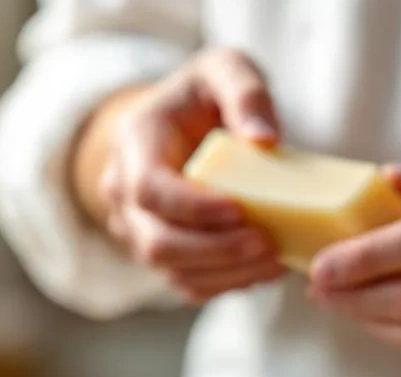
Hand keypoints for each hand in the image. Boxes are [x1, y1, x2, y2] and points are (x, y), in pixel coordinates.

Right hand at [93, 48, 286, 302]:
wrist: (177, 124)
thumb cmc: (203, 96)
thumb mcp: (224, 70)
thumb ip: (245, 93)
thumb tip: (264, 140)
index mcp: (133, 144)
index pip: (148, 190)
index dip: (192, 208)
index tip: (239, 209)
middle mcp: (123, 192)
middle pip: (156, 242)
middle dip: (214, 250)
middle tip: (266, 243)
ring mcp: (138, 229)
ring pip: (173, 271)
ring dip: (227, 273)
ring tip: (276, 259)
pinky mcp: (162, 254)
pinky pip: (188, 283)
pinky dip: (227, 283)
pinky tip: (264, 269)